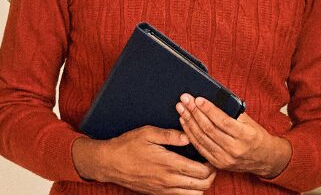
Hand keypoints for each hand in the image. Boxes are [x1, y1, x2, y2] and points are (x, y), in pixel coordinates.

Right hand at [72, 126, 216, 194]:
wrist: (110, 163)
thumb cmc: (128, 146)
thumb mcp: (148, 133)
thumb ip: (170, 135)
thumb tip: (188, 136)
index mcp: (169, 164)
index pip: (201, 170)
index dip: (211, 163)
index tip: (210, 154)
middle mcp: (169, 180)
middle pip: (202, 185)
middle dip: (211, 174)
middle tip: (210, 162)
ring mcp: (164, 190)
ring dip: (202, 184)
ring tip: (200, 171)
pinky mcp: (158, 194)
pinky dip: (190, 190)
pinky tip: (187, 178)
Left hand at [176, 94, 291, 178]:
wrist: (265, 159)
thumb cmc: (256, 136)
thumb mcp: (250, 122)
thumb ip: (233, 112)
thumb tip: (213, 99)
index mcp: (246, 136)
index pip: (223, 121)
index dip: (209, 109)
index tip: (198, 99)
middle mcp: (235, 149)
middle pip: (209, 129)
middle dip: (195, 112)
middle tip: (185, 100)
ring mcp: (225, 159)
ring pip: (202, 138)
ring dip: (189, 122)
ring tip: (181, 109)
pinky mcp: (218, 164)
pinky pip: (200, 148)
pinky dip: (191, 134)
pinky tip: (185, 123)